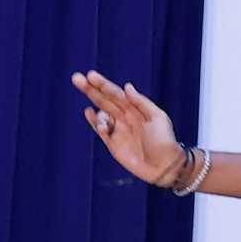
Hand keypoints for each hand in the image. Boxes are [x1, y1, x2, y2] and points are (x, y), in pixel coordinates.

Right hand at [73, 71, 183, 186]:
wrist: (163, 166)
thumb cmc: (164, 141)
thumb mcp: (157, 118)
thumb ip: (141, 103)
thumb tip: (126, 86)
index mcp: (137, 109)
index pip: (117, 94)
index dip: (104, 84)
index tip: (90, 75)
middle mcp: (126, 117)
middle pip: (105, 100)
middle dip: (90, 89)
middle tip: (76, 77)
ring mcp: (118, 129)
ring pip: (102, 113)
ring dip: (96, 108)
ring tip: (103, 119)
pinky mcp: (112, 143)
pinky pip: (100, 129)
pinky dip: (94, 121)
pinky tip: (89, 112)